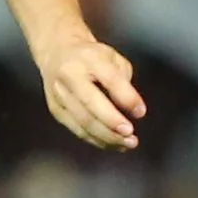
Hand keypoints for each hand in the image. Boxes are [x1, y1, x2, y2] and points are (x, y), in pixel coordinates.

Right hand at [41, 35, 146, 150]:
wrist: (56, 52)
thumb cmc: (92, 57)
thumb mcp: (112, 57)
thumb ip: (122, 81)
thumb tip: (132, 110)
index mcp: (89, 58)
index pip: (110, 79)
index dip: (127, 98)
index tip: (141, 112)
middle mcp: (70, 75)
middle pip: (91, 104)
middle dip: (112, 122)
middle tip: (130, 135)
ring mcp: (59, 94)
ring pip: (83, 121)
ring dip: (107, 137)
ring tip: (127, 144)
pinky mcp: (56, 109)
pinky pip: (77, 129)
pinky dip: (97, 140)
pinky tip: (113, 144)